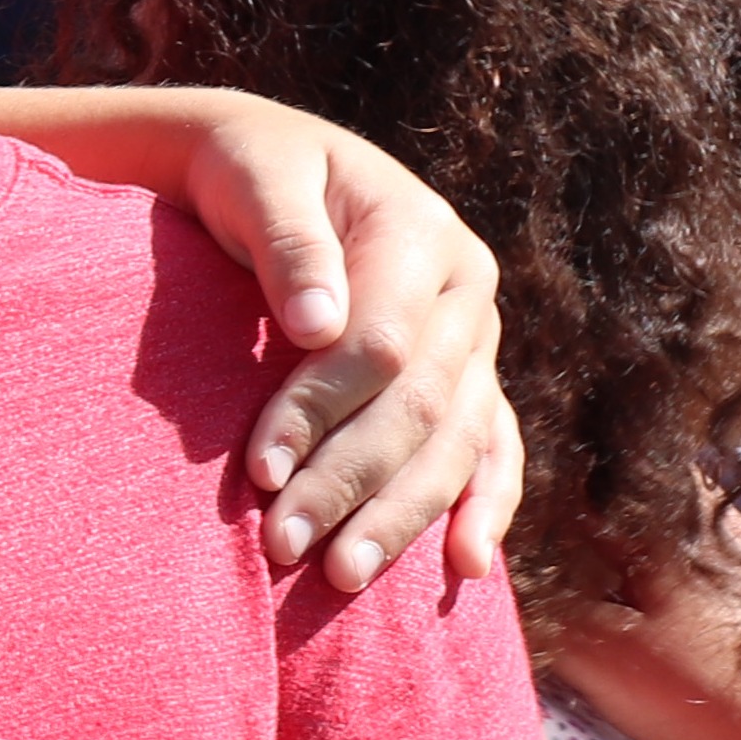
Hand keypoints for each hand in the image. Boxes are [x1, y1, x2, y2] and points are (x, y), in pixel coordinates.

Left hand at [165, 97, 518, 591]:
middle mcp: (466, 291)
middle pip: (418, 405)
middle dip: (350, 481)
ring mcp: (476, 340)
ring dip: (402, 514)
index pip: (380, 344)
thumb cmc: (249, 172)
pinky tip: (465, 565)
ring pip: (455, 440)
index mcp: (420, 233)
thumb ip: (287, 243)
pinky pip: (491, 447)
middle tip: (283, 545)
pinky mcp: (470, 377)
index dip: (320, 409)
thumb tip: (316, 326)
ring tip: (342, 574)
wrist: (272, 165)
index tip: (257, 469)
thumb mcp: (256, 180)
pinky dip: (482, 506)